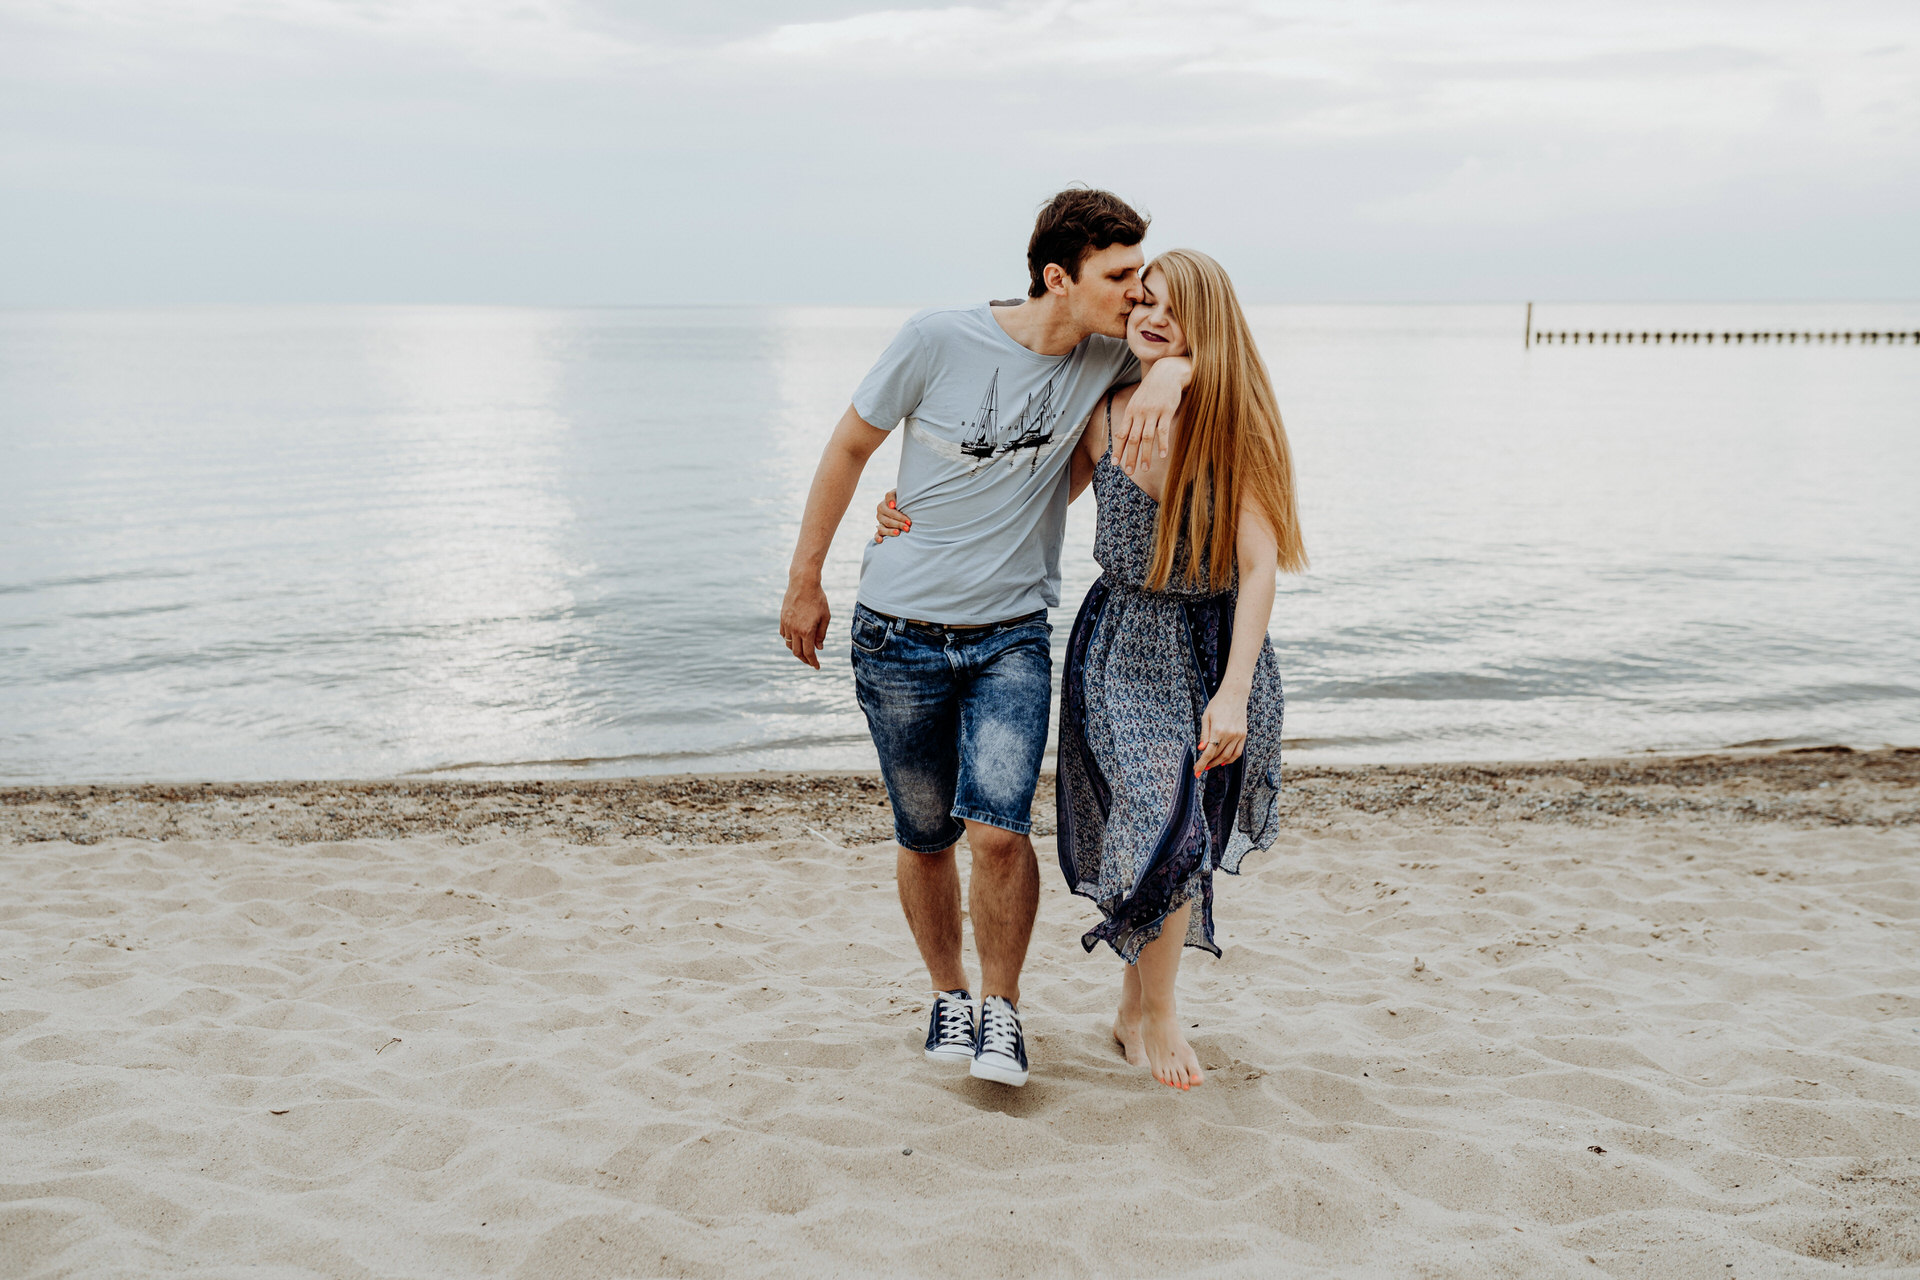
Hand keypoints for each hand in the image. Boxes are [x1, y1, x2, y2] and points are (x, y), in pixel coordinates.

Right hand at [779, 578, 830, 668]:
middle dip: (804, 659)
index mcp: (807, 631)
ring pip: (789, 644)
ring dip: (796, 650)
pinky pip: (784, 634)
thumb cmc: (818, 599)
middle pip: (797, 652)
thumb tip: (819, 648)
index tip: (817, 667)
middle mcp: (795, 629)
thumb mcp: (826, 617)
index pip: (809, 653)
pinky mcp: (782, 618)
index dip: (813, 662)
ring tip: (804, 651)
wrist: (803, 583)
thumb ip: (821, 634)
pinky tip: (796, 639)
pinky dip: (789, 640)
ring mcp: (787, 624)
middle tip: (811, 662)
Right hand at [873, 490, 909, 543]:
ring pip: (882, 529)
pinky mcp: (880, 530)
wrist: (903, 504)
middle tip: (908, 528)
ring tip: (898, 533)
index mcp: (883, 505)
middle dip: (898, 525)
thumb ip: (892, 496)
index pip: (890, 512)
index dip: (899, 517)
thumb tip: (891, 505)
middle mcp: (880, 514)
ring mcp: (879, 522)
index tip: (909, 521)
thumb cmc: (902, 498)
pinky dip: (877, 538)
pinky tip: (881, 541)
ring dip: (890, 532)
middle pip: (887, 521)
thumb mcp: (898, 493)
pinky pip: (876, 535)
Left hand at [1116, 356, 1189, 475]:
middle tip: (1129, 472)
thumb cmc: (1152, 389)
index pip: (1121, 434)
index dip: (1117, 449)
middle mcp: (1139, 413)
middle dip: (1130, 457)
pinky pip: (1163, 431)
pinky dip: (1162, 444)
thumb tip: (1125, 434)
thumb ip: (1132, 417)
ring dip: (1145, 455)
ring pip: (1147, 438)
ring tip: (1144, 469)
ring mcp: (1153, 412)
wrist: (1166, 372)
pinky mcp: (1166, 411)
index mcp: (1131, 411)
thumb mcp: (1137, 400)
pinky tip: (1163, 456)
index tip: (1115, 463)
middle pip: (1133, 439)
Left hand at [1195, 687, 1248, 775]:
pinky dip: (1230, 759)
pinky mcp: (1243, 735)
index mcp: (1218, 730)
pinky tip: (1223, 762)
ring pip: (1228, 756)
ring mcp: (1238, 735)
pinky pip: (1237, 752)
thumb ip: (1204, 734)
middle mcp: (1230, 735)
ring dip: (1218, 763)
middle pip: (1218, 756)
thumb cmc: (1217, 704)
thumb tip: (1201, 749)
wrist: (1235, 695)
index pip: (1209, 753)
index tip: (1196, 772)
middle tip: (1201, 768)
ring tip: (1210, 765)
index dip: (1202, 763)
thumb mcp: (1206, 717)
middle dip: (1209, 764)